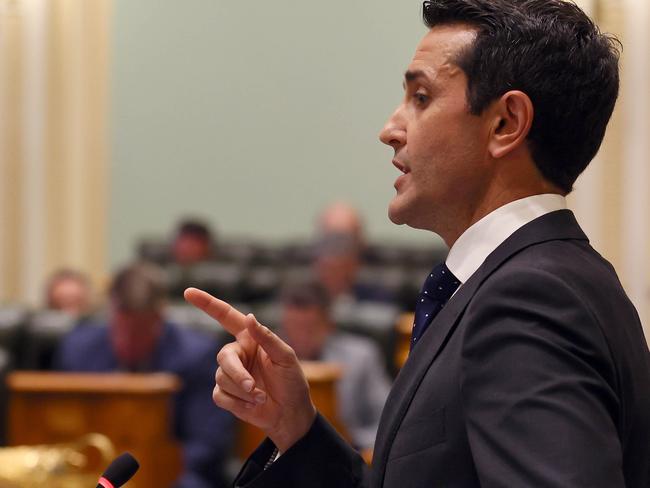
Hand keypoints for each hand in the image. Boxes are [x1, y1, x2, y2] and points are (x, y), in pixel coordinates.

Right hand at [184, 287, 316, 451]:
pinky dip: (237, 403)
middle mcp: (237, 353)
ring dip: (242, 391)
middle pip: (223, 357)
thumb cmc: (292, 381)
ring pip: (221, 378)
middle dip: (237, 373)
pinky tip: (253, 405)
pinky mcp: (225, 394)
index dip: (207, 303)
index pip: (226, 316)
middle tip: (252, 387)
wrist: (290, 413)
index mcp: (250, 338)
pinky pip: (220, 395)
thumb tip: (249, 317)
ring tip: (261, 397)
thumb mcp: (286, 357)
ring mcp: (229, 374)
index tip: (188, 292)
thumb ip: (267, 337)